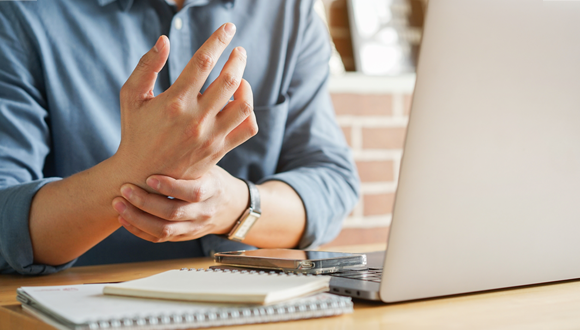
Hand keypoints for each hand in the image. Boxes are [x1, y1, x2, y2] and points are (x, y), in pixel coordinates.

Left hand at [112, 166, 248, 242]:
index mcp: (213, 190)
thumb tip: (164, 131)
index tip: (149, 177)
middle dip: (145, 202)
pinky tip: (124, 218)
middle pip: (173, 213)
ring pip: (164, 230)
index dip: (170, 187)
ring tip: (118, 204)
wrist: (230, 208)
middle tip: (125, 188)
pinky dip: (139, 230)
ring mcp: (193, 227)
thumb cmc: (213, 179)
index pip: (193, 192)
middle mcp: (204, 212)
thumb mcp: (210, 166)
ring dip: (137, 218)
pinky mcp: (183, 237)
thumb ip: (191, 157)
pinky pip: (159, 238)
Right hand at [114, 23, 256, 185]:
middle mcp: (196, 119)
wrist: (142, 175)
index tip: (228, 28)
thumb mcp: (131, 96)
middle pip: (229, 79)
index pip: (203, 61)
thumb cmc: (135, 131)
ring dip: (246, 84)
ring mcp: (211, 136)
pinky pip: (247, 128)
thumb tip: (165, 39)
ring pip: (243, 104)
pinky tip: (239, 102)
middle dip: (237, 59)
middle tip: (238, 50)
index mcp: (174, 101)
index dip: (218, 40)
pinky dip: (249, 111)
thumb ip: (146, 66)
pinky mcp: (219, 150)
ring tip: (240, 77)